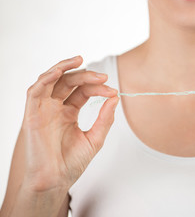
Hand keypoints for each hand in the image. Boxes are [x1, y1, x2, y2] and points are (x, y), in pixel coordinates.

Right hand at [21, 56, 118, 191]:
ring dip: (65, 67)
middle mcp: (56, 108)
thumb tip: (115, 97)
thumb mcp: (95, 138)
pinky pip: (35, 90)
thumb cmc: (72, 163)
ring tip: (80, 60)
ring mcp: (43, 110)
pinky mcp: (32, 114)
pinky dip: (46, 77)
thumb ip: (105, 118)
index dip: (98, 88)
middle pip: (70, 82)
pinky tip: (60, 71)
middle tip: (103, 78)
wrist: (55, 181)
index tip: (113, 92)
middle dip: (87, 76)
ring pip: (52, 80)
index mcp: (69, 113)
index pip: (83, 91)